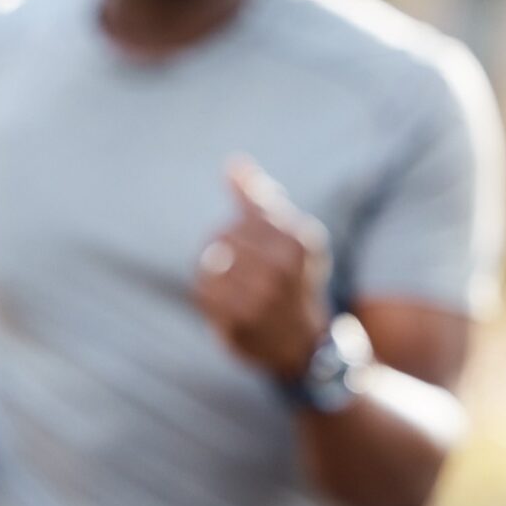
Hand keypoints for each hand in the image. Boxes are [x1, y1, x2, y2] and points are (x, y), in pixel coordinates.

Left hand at [193, 157, 331, 381]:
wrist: (303, 342)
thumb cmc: (294, 277)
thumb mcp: (290, 234)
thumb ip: (260, 199)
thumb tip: (232, 163)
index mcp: (298, 242)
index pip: (245, 217)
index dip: (242, 229)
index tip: (251, 244)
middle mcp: (281, 269)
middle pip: (222, 237)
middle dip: (224, 246)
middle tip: (239, 264)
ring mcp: (260, 298)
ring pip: (209, 263)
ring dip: (212, 270)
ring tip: (229, 280)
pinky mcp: (238, 322)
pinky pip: (202, 292)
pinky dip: (207, 292)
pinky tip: (222, 298)